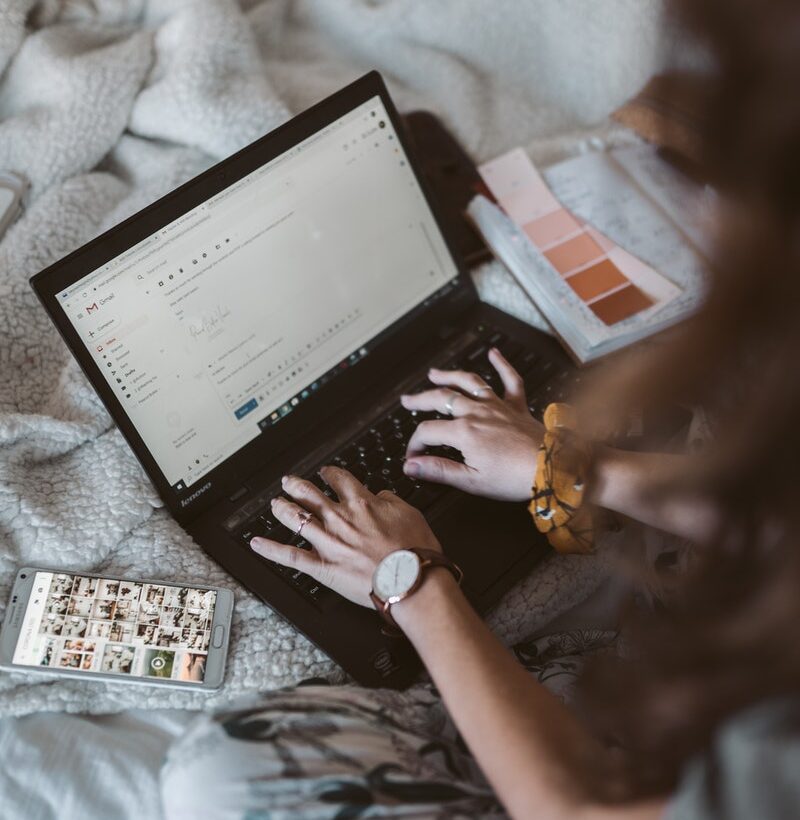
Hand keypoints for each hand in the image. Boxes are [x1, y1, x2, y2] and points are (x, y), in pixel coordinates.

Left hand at [249, 466, 441, 607]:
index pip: (340, 480)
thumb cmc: (415, 551)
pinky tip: (256, 543)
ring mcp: (329, 542)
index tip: (326, 473)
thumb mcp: (409, 512)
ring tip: (275, 504)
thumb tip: (380, 495)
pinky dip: (270, 550)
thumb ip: (390, 500)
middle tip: (290, 482)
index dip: (330, 474)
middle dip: (297, 486)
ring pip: (296, 519)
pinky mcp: (322, 567)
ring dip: (282, 509)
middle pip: (310, 494)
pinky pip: (290, 556)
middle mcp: (341, 519)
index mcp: (362, 503)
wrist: (412, 579)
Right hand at [401, 347, 542, 501]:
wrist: (551, 470)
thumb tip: (411, 466)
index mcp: (464, 432)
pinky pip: (510, 380)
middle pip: (441, 399)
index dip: (415, 444)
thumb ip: (438, 470)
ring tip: (434, 373)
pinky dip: (502, 365)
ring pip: (469, 383)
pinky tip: (494, 353)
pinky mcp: (516, 407)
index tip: (413, 458)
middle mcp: (478, 413)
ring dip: (449, 376)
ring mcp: (497, 406)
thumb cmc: (513, 478)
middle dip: (420, 399)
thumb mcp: (471, 480)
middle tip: (407, 400)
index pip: (427, 431)